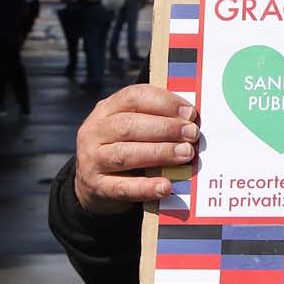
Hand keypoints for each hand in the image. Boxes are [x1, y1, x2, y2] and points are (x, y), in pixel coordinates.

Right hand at [74, 84, 198, 215]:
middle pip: (129, 125)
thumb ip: (155, 119)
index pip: (133, 97)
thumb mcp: (132, 126)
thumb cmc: (124, 146)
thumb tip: (191, 120)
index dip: (164, 102)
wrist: (92, 183)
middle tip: (192, 134)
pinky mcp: (97, 186)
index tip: (190, 113)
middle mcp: (94, 131)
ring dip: (159, 153)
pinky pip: (122, 187)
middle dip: (165, 128)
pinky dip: (145, 187)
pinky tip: (165, 186)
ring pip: (125, 154)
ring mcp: (92, 159)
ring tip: (185, 154)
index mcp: (106, 109)